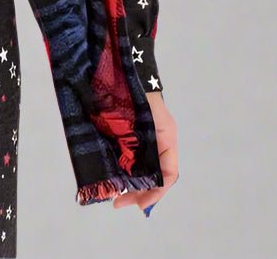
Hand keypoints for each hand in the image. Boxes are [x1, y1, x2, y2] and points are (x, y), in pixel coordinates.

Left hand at [112, 91, 178, 213]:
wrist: (126, 72)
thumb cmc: (144, 97)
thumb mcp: (161, 126)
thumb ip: (162, 152)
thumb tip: (160, 182)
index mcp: (166, 141)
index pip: (167, 175)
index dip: (155, 193)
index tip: (139, 204)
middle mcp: (154, 144)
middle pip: (150, 176)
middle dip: (138, 193)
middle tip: (118, 202)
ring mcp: (138, 139)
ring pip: (136, 169)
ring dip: (127, 184)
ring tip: (113, 195)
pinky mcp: (121, 134)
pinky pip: (123, 156)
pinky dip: (118, 169)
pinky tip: (109, 176)